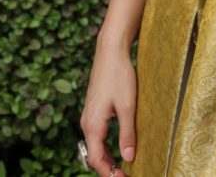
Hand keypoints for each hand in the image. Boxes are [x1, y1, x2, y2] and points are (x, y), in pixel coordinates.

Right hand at [80, 40, 137, 176]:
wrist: (110, 51)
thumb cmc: (119, 76)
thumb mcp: (127, 106)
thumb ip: (127, 133)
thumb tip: (128, 158)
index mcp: (92, 125)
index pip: (96, 160)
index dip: (109, 173)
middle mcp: (86, 122)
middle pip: (94, 155)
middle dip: (108, 168)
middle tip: (126, 175)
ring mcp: (89, 115)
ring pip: (95, 145)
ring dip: (107, 157)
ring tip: (124, 166)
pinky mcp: (94, 109)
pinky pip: (97, 134)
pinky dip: (106, 145)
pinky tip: (119, 146)